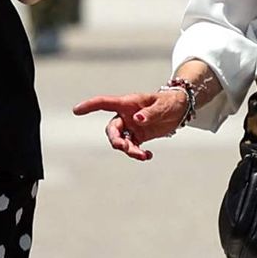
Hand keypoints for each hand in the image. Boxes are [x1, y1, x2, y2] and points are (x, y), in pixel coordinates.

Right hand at [76, 85, 193, 158]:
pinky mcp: (138, 136)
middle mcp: (125, 115)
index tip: (76, 110)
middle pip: (112, 129)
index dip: (89, 106)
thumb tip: (136, 120)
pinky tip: (148, 156)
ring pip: (121, 141)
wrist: (180, 109)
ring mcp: (131, 127)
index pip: (104, 103)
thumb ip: (149, 114)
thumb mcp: (162, 107)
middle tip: (124, 147)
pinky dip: (138, 154)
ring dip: (129, 150)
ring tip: (143, 155)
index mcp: (127, 103)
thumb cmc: (169, 102)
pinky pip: (132, 147)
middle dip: (116, 140)